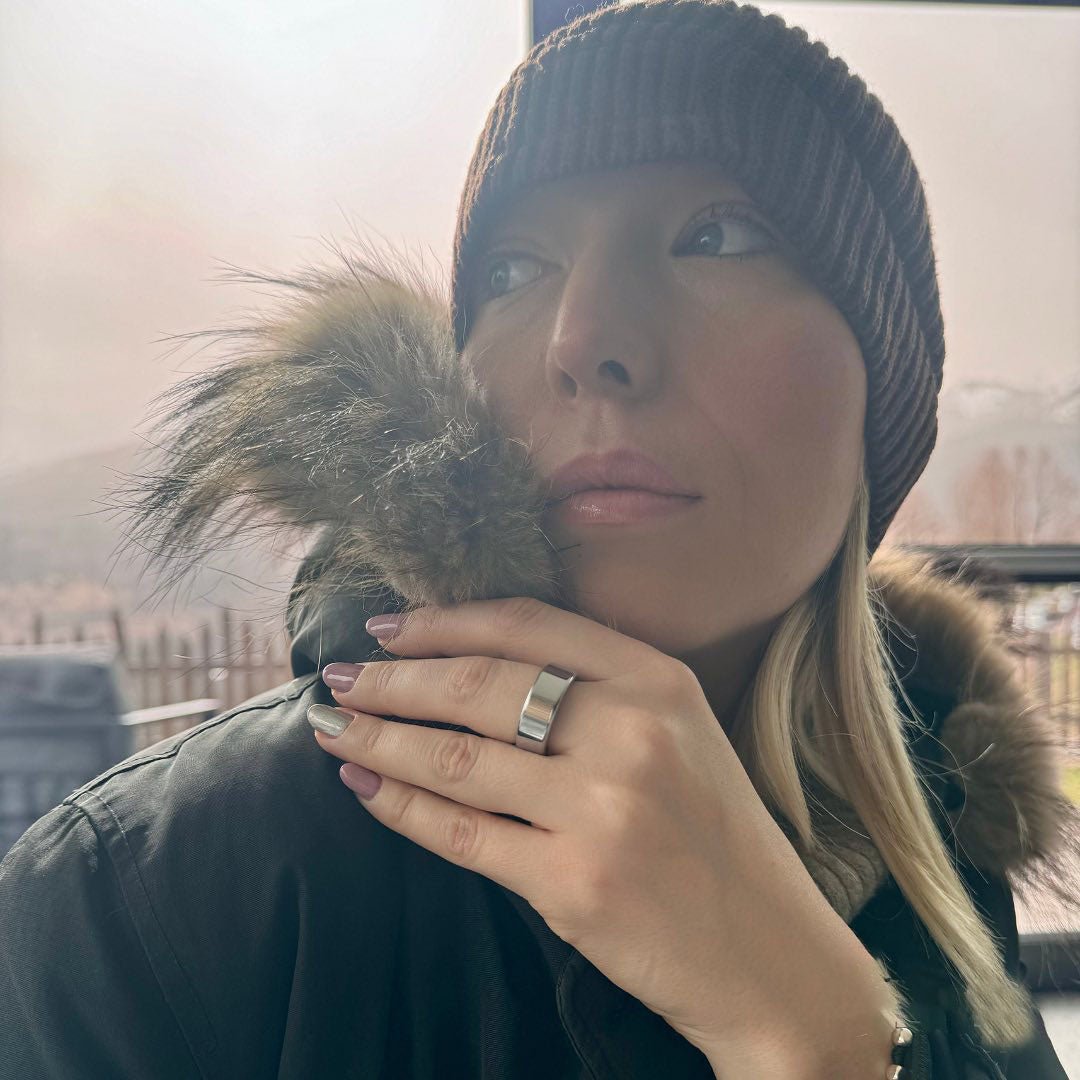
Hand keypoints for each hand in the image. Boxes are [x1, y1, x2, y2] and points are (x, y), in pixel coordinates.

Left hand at [309, 597, 893, 1072]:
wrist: (771, 956)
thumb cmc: (718, 837)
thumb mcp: (681, 735)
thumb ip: (597, 691)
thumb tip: (471, 664)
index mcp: (659, 681)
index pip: (528, 626)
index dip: (444, 620)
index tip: (387, 627)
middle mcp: (631, 733)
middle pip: (480, 686)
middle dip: (394, 680)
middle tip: (340, 681)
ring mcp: (601, 809)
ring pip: (456, 758)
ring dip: (379, 740)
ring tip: (332, 731)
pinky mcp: (572, 883)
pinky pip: (459, 833)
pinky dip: (399, 808)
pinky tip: (363, 790)